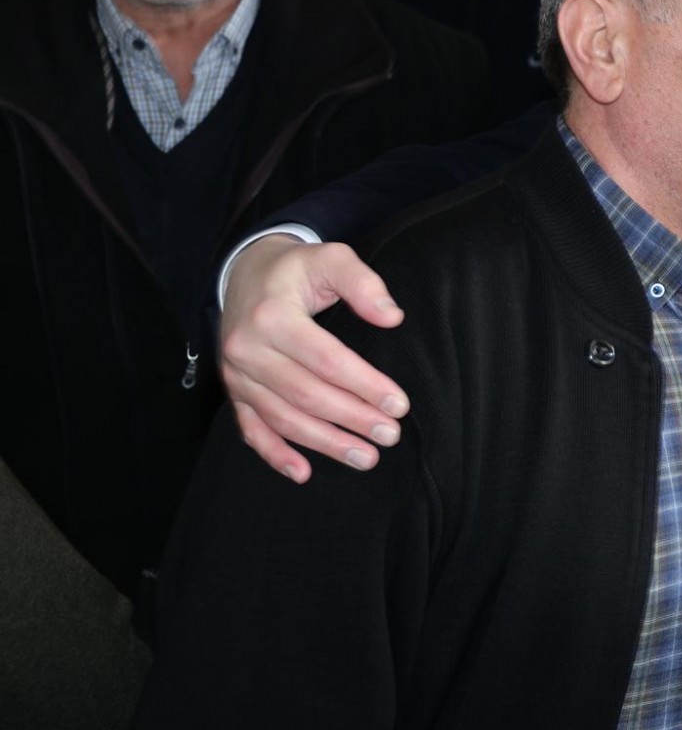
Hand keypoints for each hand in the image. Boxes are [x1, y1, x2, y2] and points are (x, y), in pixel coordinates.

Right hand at [218, 236, 407, 482]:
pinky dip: (275, 454)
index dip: (364, 385)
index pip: (326, 360)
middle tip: (390, 436)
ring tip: (365, 457)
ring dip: (324, 443)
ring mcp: (237, 374)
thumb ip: (363, 283)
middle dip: (352, 419)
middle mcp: (248, 350)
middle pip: (306, 395)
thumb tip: (392, 317)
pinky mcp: (234, 390)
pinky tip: (303, 472)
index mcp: (273, 317)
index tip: (399, 405)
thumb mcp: (331, 257)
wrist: (246, 272)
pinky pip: (251, 429)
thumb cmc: (297, 269)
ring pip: (282, 418)